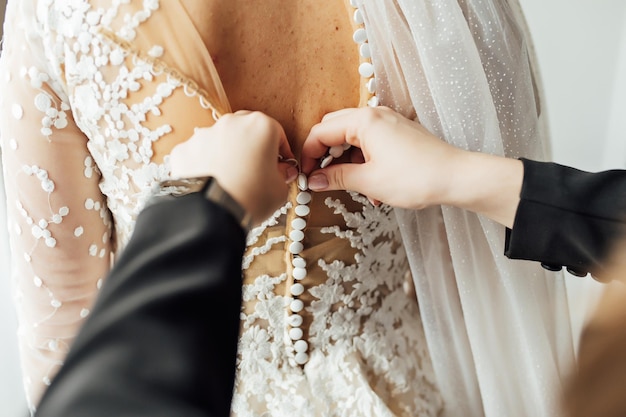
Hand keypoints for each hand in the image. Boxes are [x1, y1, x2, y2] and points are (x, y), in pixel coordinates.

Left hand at [170, 111, 296, 224]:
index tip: (282, 166)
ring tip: (231, 180)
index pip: (277, 134)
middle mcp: (231, 123)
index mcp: (261, 126)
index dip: (281, 152)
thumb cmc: (252, 198)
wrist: (212, 214)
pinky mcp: (184, 149)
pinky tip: (211, 184)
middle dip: (253, 148)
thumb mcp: (280, 189)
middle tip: (256, 170)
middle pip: (247, 131)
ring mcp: (203, 134)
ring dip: (227, 155)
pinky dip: (205, 165)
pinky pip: (198, 154)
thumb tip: (282, 171)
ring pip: (220, 141)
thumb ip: (283, 174)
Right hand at [301, 107, 462, 208]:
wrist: (457, 177)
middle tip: (321, 179)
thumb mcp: (369, 181)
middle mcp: (375, 114)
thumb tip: (315, 180)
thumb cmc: (416, 177)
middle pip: (334, 129)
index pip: (321, 132)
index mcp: (363, 121)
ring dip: (345, 161)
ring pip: (352, 137)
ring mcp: (388, 122)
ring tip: (351, 187)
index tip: (306, 176)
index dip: (308, 155)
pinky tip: (371, 186)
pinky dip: (363, 161)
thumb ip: (336, 178)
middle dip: (324, 155)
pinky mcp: (398, 132)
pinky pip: (370, 142)